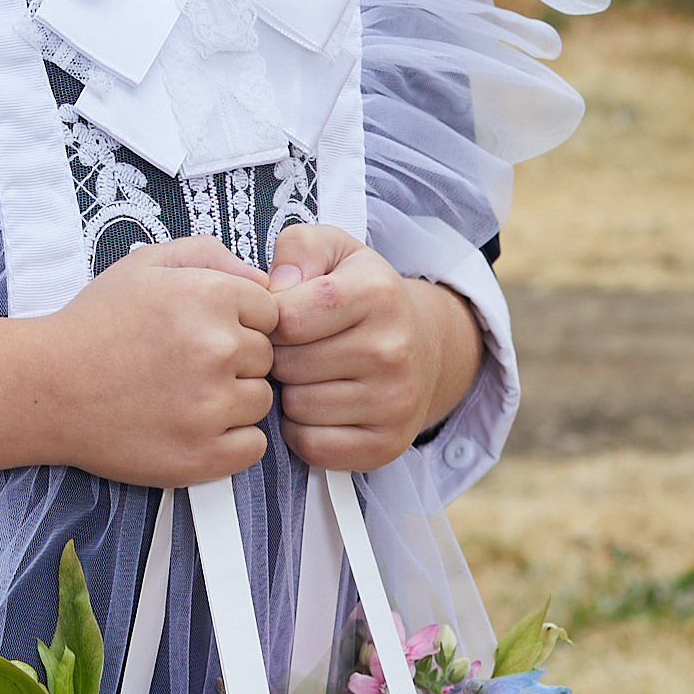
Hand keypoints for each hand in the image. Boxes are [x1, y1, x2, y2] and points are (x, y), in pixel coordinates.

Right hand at [32, 237, 277, 484]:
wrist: (46, 388)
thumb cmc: (94, 325)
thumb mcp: (145, 265)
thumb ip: (209, 255)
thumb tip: (263, 279)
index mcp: (211, 296)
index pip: (270, 313)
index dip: (240, 322)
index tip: (204, 333)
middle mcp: (218, 348)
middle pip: (266, 358)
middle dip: (235, 361)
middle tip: (184, 365)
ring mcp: (211, 405)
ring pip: (260, 402)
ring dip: (232, 401)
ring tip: (183, 395)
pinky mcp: (202, 454)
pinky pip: (252, 447)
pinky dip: (231, 442)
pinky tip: (193, 427)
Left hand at [266, 224, 482, 471]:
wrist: (423, 344)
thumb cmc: (361, 295)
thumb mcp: (335, 251)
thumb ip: (299, 247)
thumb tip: (274, 287)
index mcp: (377, 294)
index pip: (285, 318)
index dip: (270, 320)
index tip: (282, 317)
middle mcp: (393, 349)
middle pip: (287, 366)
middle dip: (279, 357)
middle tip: (297, 349)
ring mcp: (394, 402)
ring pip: (296, 408)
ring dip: (290, 394)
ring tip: (310, 375)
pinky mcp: (387, 444)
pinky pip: (312, 446)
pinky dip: (303, 430)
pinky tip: (319, 405)